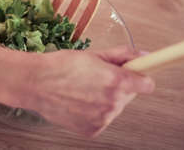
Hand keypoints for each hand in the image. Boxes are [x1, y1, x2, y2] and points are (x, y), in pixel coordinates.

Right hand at [27, 46, 154, 137]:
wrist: (37, 83)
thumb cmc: (62, 65)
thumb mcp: (95, 54)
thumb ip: (123, 55)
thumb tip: (145, 55)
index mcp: (116, 82)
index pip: (147, 84)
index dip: (141, 76)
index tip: (138, 72)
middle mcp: (113, 104)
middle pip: (129, 94)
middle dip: (119, 85)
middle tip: (98, 75)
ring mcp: (103, 119)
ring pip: (115, 107)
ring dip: (106, 98)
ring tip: (84, 87)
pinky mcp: (92, 130)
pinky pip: (102, 118)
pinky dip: (94, 110)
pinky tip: (80, 100)